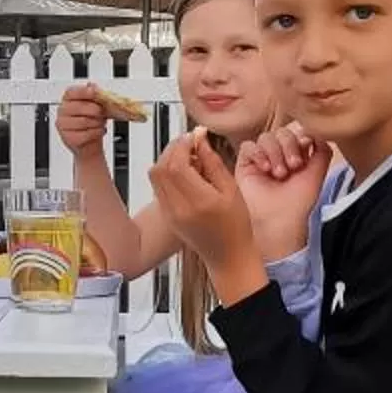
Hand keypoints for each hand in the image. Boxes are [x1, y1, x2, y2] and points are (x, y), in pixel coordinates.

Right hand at [55, 83, 110, 152]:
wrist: (89, 144)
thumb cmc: (91, 123)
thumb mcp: (95, 106)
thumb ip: (94, 95)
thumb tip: (93, 85)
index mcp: (67, 100)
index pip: (71, 92)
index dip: (83, 91)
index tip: (95, 92)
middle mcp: (62, 111)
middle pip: (79, 107)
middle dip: (95, 110)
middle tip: (102, 113)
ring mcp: (63, 125)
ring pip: (84, 121)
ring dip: (98, 122)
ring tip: (101, 123)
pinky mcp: (68, 138)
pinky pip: (85, 134)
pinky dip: (97, 133)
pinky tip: (99, 131)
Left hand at [148, 129, 255, 268]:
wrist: (228, 256)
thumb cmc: (236, 226)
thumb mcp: (232, 190)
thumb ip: (213, 163)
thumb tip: (200, 141)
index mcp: (199, 202)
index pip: (177, 165)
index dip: (182, 145)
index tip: (193, 137)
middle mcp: (180, 208)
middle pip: (161, 168)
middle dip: (173, 149)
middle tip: (189, 143)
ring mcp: (170, 214)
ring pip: (155, 176)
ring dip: (167, 160)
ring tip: (188, 157)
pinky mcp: (166, 216)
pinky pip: (158, 187)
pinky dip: (166, 173)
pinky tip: (184, 172)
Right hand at [236, 125, 331, 258]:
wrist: (280, 221)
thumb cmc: (298, 202)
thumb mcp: (317, 173)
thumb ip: (322, 150)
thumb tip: (317, 131)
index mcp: (296, 155)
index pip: (297, 132)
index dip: (301, 138)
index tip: (306, 151)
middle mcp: (278, 155)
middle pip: (282, 132)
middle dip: (289, 146)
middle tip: (293, 166)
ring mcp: (261, 158)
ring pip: (266, 137)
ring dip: (275, 152)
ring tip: (279, 173)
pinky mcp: (245, 164)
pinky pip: (248, 146)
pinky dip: (258, 153)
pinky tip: (265, 169)